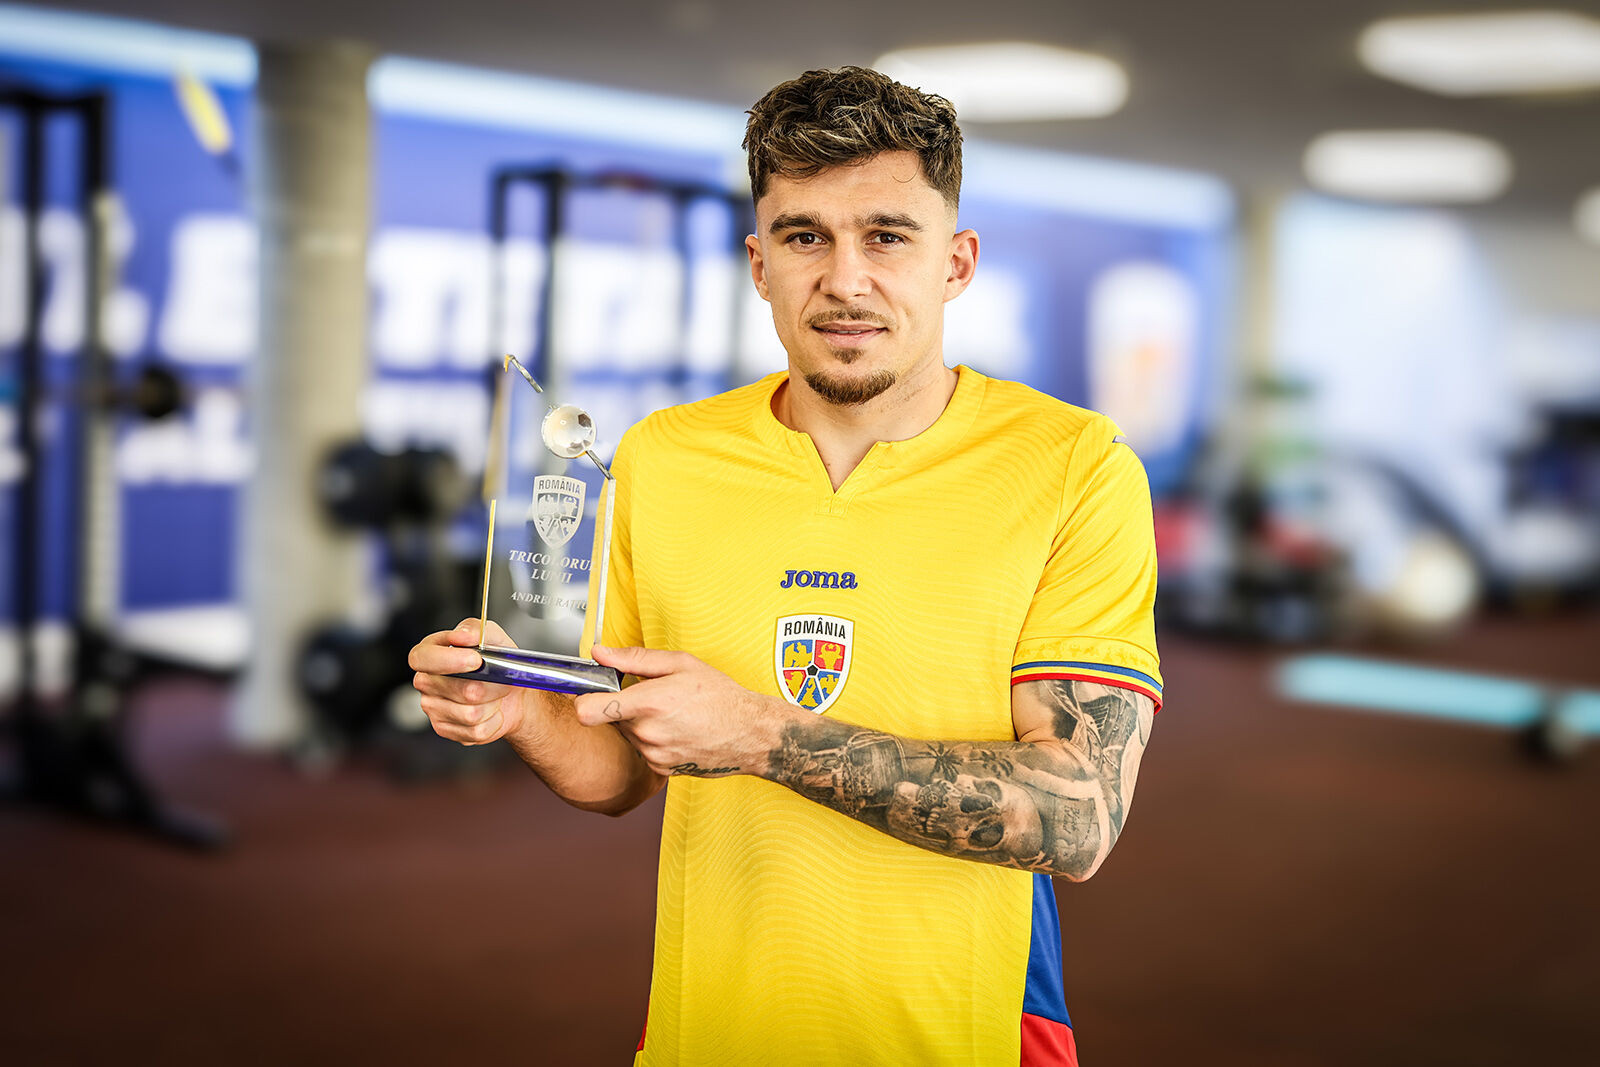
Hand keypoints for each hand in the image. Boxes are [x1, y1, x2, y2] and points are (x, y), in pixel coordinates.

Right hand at [409, 617, 547, 745]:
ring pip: (470, 713)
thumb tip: (462, 635)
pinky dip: (494, 721)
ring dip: (493, 704)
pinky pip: (476, 730)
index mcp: (430, 653)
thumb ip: (476, 629)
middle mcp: (427, 681)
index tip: (476, 660)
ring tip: (494, 695)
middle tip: (498, 678)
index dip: (448, 660)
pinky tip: (491, 712)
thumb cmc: (497, 663)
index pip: (422, 658)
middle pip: (457, 689)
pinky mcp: (446, 729)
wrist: (512, 694)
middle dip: (488, 684)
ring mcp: (433, 708)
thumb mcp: (493, 637)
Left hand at [573, 646, 798, 777]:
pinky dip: (653, 739)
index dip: (582, 699)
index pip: (589, 711)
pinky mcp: (660, 769)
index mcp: (649, 702)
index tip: (587, 691)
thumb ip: (635, 659)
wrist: (750, 735)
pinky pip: (642, 749)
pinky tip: (678, 731)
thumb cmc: (720, 696)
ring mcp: (653, 754)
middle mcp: (647, 732)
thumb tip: (600, 652)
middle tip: (654, 696)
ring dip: (640, 723)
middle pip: (610, 718)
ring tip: (672, 714)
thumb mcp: (681, 664)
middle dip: (624, 706)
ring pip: (627, 734)